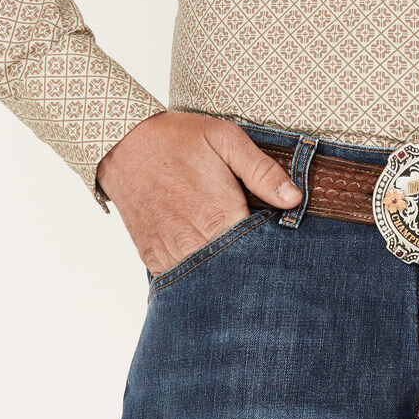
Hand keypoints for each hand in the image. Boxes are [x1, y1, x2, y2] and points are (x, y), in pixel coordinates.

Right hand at [96, 110, 303, 275]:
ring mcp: (170, 253)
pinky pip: (180, 277)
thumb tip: (294, 200)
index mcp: (218, 215)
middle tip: (257, 249)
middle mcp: (193, 242)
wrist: (124, 145)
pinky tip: (204, 253)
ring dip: (220, 270)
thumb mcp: (226, 140)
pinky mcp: (153, 257)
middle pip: (231, 270)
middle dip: (247, 263)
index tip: (277, 241)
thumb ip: (262, 171)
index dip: (270, 249)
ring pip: (205, 279)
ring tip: (231, 251)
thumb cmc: (179, 139)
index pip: (255, 252)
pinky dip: (194, 271)